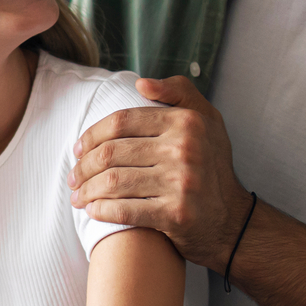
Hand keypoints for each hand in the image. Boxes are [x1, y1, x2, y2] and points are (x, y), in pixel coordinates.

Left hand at [67, 75, 252, 270]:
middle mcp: (185, 149)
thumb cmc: (211, 166)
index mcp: (186, 122)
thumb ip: (178, 92)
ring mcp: (182, 183)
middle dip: (83, 167)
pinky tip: (92, 211)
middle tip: (72, 177)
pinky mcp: (176, 215)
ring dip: (87, 191)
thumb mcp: (206, 120)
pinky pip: (124, 211)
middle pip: (112, 153)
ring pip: (113, 182)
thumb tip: (140, 84)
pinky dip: (101, 211)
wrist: (232, 221)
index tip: (77, 149)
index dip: (92, 135)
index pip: (122, 121)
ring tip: (77, 196)